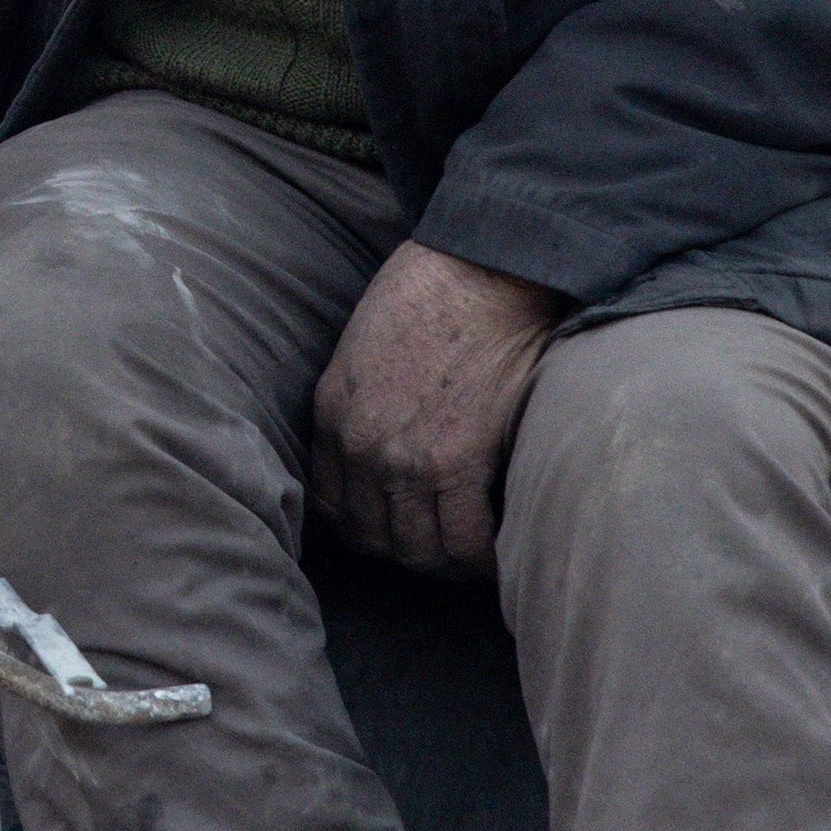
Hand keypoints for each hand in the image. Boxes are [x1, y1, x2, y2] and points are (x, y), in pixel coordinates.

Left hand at [314, 247, 567, 574]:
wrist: (482, 266)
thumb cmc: (434, 289)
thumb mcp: (364, 343)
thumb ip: (362, 399)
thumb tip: (389, 436)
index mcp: (332, 412)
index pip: (332, 504)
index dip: (366, 527)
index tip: (396, 528)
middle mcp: (359, 444)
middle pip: (372, 537)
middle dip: (407, 553)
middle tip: (442, 550)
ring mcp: (404, 459)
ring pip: (417, 550)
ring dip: (445, 564)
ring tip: (473, 558)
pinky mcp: (456, 462)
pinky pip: (465, 541)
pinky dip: (482, 560)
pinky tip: (499, 556)